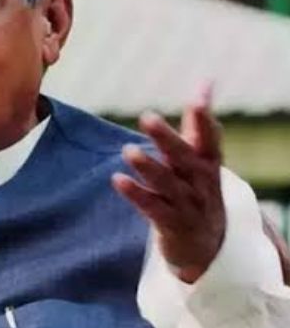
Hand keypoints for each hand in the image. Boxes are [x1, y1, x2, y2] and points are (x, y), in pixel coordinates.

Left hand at [112, 83, 224, 283]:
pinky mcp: (172, 224)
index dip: (203, 120)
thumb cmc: (198, 190)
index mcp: (208, 163)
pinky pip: (153, 208)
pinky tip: (117, 180)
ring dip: (148, 167)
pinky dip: (136, 194)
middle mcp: (201, 182)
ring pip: (168, 184)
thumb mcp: (201, 158)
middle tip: (147, 118)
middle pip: (185, 158)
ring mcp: (188, 205)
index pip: (209, 138)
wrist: (206, 245)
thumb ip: (198, 123)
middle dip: (167, 138)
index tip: (197, 99)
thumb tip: (206, 82)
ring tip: (128, 150)